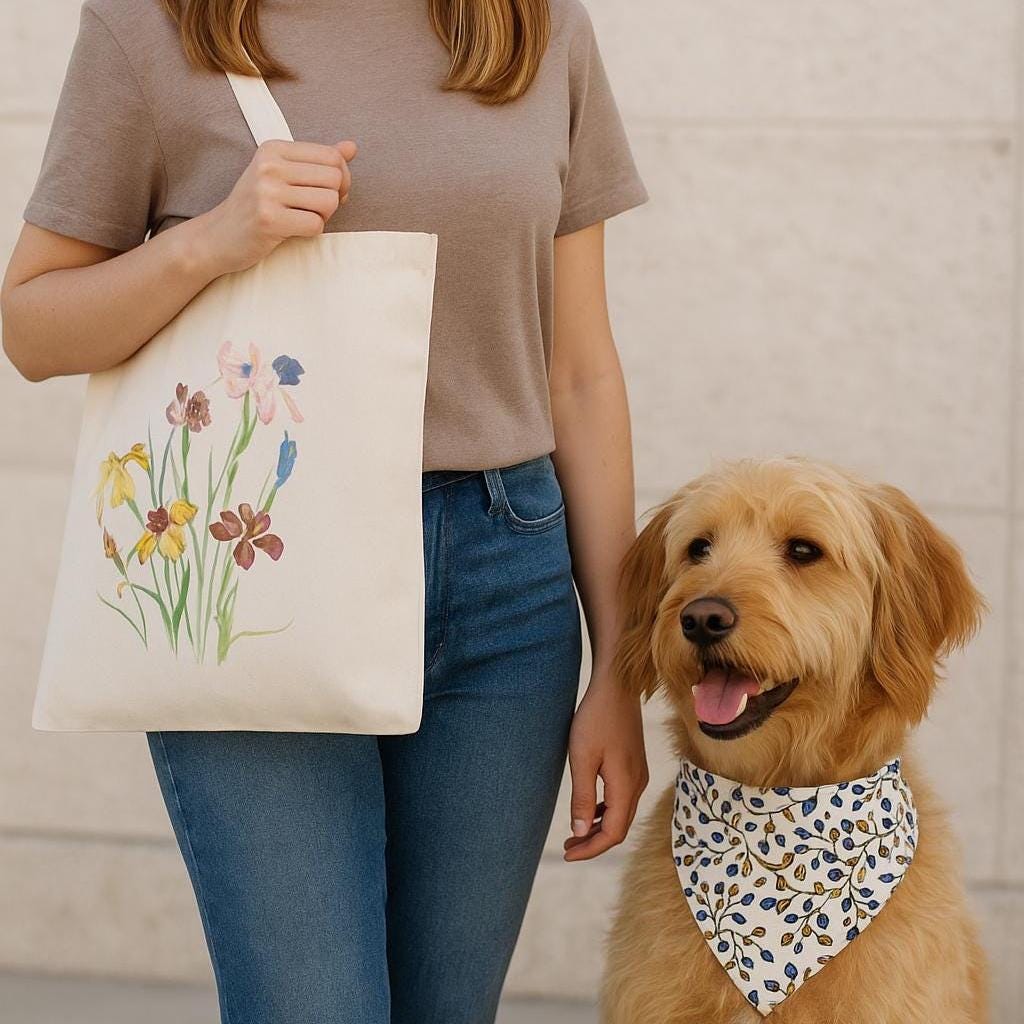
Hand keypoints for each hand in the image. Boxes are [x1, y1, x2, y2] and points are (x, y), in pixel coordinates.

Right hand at [194, 139, 357, 275]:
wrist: (218, 235)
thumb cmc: (256, 205)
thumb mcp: (282, 175)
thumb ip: (317, 161)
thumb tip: (352, 148)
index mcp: (274, 148)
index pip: (332, 156)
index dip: (342, 178)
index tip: (329, 191)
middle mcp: (269, 166)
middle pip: (334, 178)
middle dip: (335, 198)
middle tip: (317, 209)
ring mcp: (267, 192)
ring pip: (329, 201)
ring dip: (324, 216)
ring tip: (302, 218)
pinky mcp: (269, 220)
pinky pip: (316, 225)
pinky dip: (312, 231)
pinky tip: (293, 230)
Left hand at [563, 667, 647, 860]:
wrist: (616, 687)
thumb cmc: (596, 718)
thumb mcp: (582, 758)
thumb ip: (582, 796)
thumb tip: (580, 831)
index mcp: (625, 785)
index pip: (612, 833)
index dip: (591, 848)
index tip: (567, 854)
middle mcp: (637, 784)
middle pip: (619, 827)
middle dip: (594, 842)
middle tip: (567, 847)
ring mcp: (638, 774)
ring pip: (621, 814)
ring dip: (599, 827)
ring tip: (575, 833)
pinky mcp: (634, 765)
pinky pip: (622, 799)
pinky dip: (605, 811)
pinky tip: (588, 810)